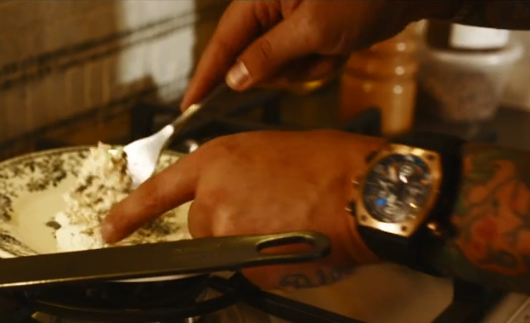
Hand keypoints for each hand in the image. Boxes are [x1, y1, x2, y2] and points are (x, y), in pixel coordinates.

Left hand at [101, 130, 387, 289]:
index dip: (129, 214)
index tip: (109, 231)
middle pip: (202, 230)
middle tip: (273, 213)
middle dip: (230, 229)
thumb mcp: (269, 151)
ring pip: (228, 253)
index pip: (157, 192)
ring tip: (292, 224)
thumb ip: (235, 177)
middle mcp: (212, 198)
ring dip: (252, 248)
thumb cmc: (331, 164)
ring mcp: (228, 234)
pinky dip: (272, 266)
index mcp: (215, 162)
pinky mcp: (249, 265)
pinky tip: (298, 243)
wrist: (367, 191)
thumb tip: (232, 199)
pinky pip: (252, 273)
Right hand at [181, 0, 450, 109]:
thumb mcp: (314, 28)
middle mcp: (270, 10)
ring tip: (334, 46)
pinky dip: (321, 64)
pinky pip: (301, 66)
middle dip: (283, 68)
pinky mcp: (309, 34)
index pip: (222, 42)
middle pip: (251, 60)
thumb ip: (268, 55)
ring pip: (278, 68)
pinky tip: (341, 47)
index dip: (205, 75)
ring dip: (307, 68)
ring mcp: (290, 23)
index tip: (188, 105)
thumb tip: (234, 79)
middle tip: (315, 52)